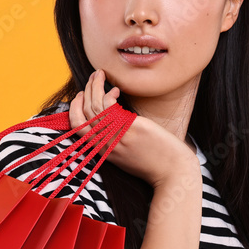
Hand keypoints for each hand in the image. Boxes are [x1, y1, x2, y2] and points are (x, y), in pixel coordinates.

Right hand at [69, 69, 198, 187]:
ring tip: (101, 75)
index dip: (75, 107)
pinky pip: (110, 106)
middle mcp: (105, 143)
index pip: (77, 126)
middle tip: (94, 77)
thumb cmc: (154, 162)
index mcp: (102, 150)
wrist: (173, 173)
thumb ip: (115, 140)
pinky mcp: (130, 128)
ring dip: (96, 86)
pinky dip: (109, 94)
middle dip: (86, 91)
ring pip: (95, 106)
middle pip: (84, 113)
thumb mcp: (127, 155)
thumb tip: (112, 120)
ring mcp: (117, 136)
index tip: (82, 95)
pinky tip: (117, 90)